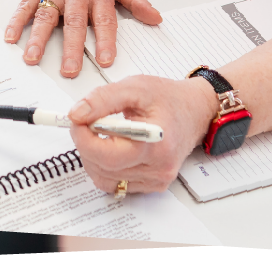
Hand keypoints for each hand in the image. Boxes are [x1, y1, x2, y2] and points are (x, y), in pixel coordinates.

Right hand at [4, 0, 160, 75]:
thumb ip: (137, 0)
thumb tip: (155, 18)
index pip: (104, 19)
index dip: (106, 40)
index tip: (106, 59)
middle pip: (74, 22)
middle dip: (72, 47)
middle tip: (70, 69)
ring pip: (46, 15)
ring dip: (38, 38)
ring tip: (33, 57)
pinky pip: (24, 5)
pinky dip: (16, 21)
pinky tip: (11, 37)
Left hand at [68, 76, 218, 194]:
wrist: (195, 110)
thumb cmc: (168, 98)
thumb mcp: (135, 87)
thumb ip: (103, 99)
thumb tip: (76, 114)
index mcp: (155, 142)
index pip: (106, 154)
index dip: (84, 137)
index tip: (77, 120)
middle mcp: (158, 167)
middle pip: (102, 168)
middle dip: (86, 144)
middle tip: (86, 122)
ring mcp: (157, 179)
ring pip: (104, 179)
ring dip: (94, 157)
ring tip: (103, 133)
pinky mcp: (154, 185)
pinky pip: (116, 184)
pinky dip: (106, 167)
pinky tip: (114, 147)